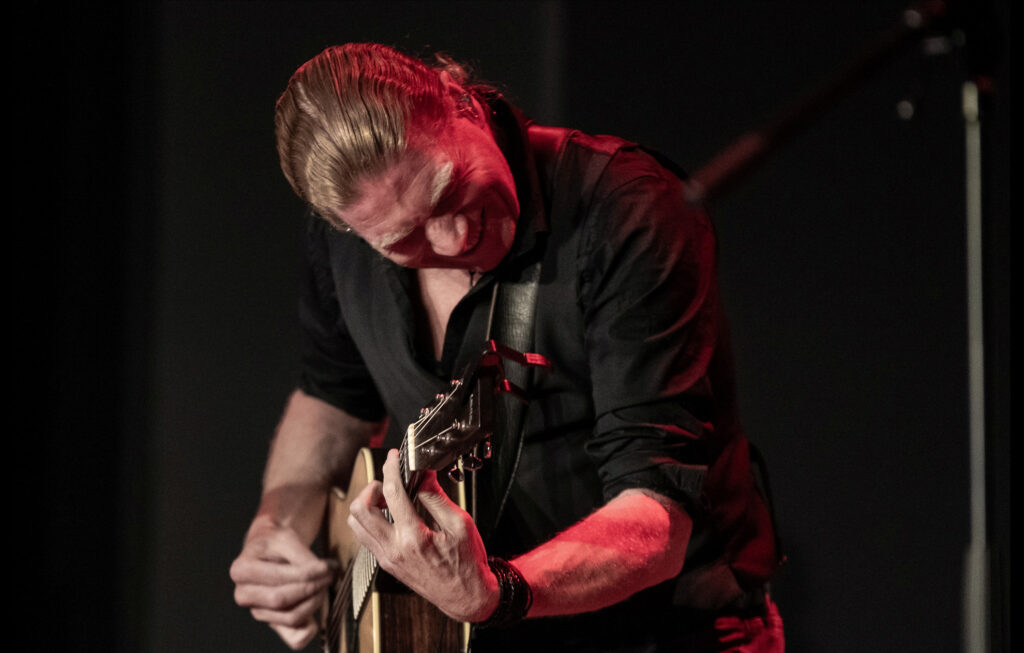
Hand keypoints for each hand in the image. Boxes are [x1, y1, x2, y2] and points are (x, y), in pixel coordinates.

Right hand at [230, 518, 335, 649]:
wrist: (270, 550)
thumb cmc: (277, 544)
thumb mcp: (287, 539)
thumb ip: (303, 557)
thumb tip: (323, 572)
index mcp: (241, 570)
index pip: (279, 578)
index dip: (308, 573)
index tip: (329, 566)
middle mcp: (243, 595)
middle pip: (282, 600)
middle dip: (311, 587)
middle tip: (329, 575)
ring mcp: (257, 612)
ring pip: (291, 618)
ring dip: (314, 602)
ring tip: (324, 584)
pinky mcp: (273, 624)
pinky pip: (295, 639)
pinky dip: (310, 628)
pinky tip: (316, 606)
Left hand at [347, 449, 498, 621]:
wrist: (465, 597)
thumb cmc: (467, 563)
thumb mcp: (460, 524)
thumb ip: (436, 497)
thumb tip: (422, 474)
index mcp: (414, 538)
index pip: (392, 493)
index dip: (391, 468)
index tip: (394, 456)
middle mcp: (394, 549)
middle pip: (360, 508)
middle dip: (372, 487)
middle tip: (390, 482)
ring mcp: (386, 558)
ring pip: (356, 523)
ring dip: (367, 503)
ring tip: (388, 498)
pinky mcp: (385, 563)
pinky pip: (365, 536)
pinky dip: (370, 519)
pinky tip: (389, 514)